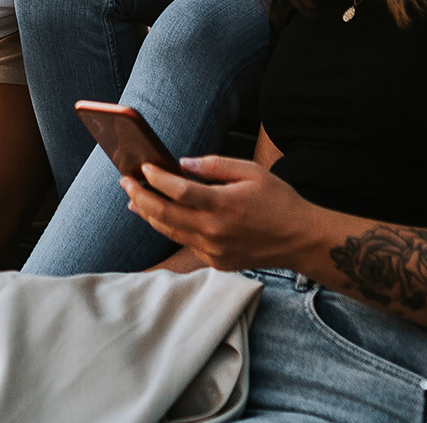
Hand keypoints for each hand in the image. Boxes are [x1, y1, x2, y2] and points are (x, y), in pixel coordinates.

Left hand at [120, 155, 324, 271]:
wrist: (300, 239)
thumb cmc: (278, 201)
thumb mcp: (251, 172)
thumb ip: (214, 166)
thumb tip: (181, 164)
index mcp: (224, 205)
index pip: (178, 191)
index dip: (156, 178)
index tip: (143, 166)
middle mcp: (215, 231)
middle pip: (165, 214)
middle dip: (141, 196)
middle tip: (125, 182)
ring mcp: (214, 250)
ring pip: (170, 232)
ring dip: (149, 214)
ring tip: (133, 199)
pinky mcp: (217, 262)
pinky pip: (186, 243)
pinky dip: (170, 228)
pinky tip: (160, 217)